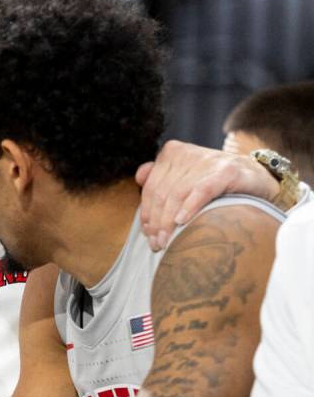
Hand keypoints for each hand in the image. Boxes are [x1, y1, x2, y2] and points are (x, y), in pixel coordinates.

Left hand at [136, 140, 277, 249]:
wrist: (256, 177)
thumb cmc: (213, 182)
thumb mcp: (184, 177)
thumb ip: (160, 177)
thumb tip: (139, 176)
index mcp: (172, 153)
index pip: (151, 187)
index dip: (146, 213)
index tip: (147, 233)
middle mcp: (187, 154)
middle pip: (162, 193)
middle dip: (157, 222)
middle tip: (157, 243)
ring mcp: (207, 160)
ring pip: (177, 194)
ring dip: (169, 221)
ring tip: (167, 241)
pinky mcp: (226, 171)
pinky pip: (201, 190)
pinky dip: (190, 207)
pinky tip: (182, 221)